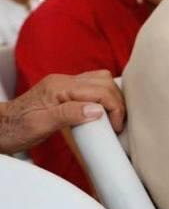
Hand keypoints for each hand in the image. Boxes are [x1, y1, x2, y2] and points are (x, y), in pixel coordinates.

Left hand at [0, 70, 123, 154]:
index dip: (115, 108)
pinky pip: (92, 86)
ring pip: (100, 80)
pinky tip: (102, 111)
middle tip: (117, 123)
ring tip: (113, 117)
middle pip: (104, 81)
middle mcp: (63, 81)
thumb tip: (97, 110)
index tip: (116, 127)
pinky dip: (103, 97)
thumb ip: (69, 114)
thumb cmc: (16, 129)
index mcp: (59, 87)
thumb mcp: (41, 125)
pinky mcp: (65, 90)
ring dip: (111, 97)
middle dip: (117, 101)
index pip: (100, 90)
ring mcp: (64, 84)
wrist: (1, 128)